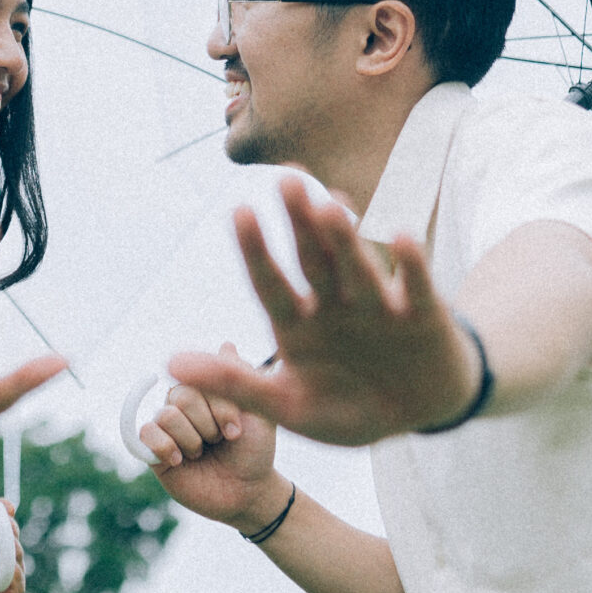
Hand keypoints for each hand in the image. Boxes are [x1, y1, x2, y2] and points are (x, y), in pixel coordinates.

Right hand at [142, 343, 287, 531]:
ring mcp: (168, 429)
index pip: (200, 380)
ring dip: (191, 440)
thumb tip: (226, 344)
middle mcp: (184, 406)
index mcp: (205, 392)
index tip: (236, 431)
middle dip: (206, 424)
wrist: (249, 491)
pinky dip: (163, 445)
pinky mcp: (154, 454)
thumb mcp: (258, 411)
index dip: (219, 408)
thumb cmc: (255, 450)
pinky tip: (180, 460)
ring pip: (166, 415)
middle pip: (180, 395)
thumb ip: (242, 379)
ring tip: (203, 454)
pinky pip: (143, 434)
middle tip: (219, 443)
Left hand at [167, 177, 479, 446]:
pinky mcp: (423, 317)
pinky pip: (417, 288)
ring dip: (343, 238)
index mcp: (299, 324)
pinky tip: (400, 237)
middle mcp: (335, 305)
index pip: (270, 284)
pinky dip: (410, 266)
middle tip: (284, 179)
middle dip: (300, 222)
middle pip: (313, 259)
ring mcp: (378, 308)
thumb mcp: (287, 405)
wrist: (418, 413)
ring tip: (327, 204)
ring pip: (357, 267)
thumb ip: (232, 382)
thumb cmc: (348, 406)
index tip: (237, 212)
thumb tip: (168, 363)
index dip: (255, 251)